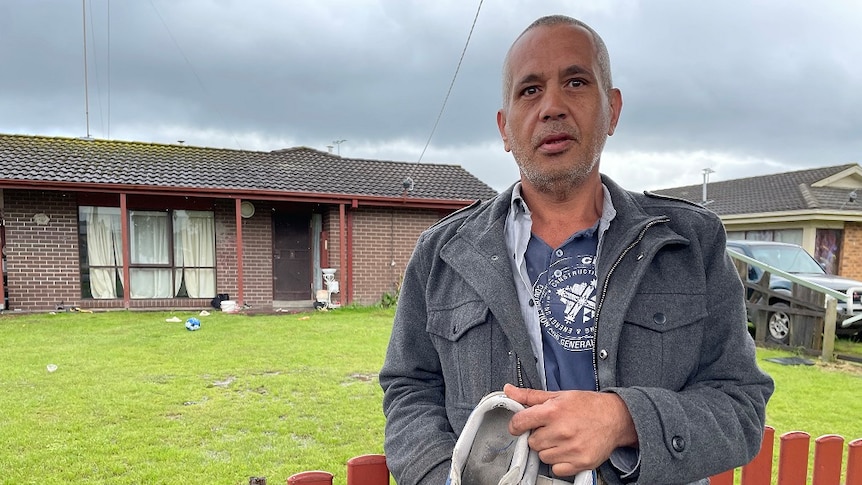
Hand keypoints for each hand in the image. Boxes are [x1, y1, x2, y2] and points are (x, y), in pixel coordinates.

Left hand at [503, 383, 637, 476]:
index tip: (520, 426)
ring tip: (562, 438)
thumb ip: (530, 396)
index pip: (519, 423)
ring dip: (549, 449)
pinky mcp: (581, 463)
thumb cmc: (587, 405)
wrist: (616, 418)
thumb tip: (508, 391)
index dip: (516, 425)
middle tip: (551, 429)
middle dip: (538, 435)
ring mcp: (571, 449)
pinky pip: (556, 469)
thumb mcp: (558, 395)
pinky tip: (568, 449)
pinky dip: (559, 462)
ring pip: (542, 456)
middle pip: (532, 442)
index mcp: (553, 411)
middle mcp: (561, 431)